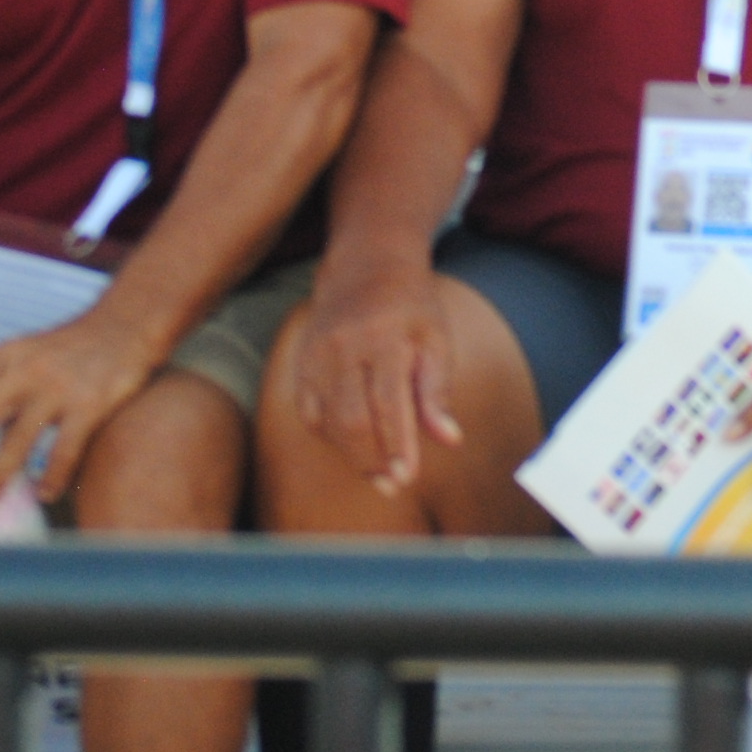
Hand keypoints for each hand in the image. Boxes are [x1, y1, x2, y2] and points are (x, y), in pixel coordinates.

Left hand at [0, 302, 165, 503]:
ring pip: (18, 441)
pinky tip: (44, 494)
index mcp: (9, 354)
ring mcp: (58, 390)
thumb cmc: (74, 342)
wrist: (127, 324)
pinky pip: (63, 451)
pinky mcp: (89, 406)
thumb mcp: (30, 347)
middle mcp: (28, 371)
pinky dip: (51, 477)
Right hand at [289, 254, 464, 497]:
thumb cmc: (411, 308)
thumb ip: (437, 391)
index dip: (396, 445)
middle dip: (372, 460)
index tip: (407, 478)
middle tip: (394, 484)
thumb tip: (450, 439)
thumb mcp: (436, 339)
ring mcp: (316, 357)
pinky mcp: (301, 365)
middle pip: (350, 420)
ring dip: (353, 456)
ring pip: (328, 422)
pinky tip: (353, 446)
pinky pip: (310, 414)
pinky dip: (331, 436)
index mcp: (384, 338)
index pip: (388, 403)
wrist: (365, 267)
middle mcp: (344, 348)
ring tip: (379, 475)